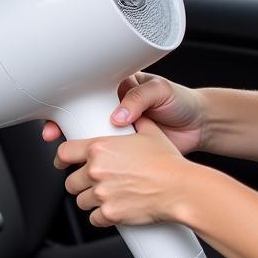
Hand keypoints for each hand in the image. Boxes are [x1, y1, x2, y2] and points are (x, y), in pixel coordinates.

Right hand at [41, 73, 205, 153]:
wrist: (201, 126)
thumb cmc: (182, 103)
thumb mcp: (161, 91)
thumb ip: (139, 98)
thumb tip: (117, 116)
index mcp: (117, 91)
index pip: (83, 95)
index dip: (65, 106)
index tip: (55, 118)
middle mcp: (113, 111)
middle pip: (79, 121)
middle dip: (64, 130)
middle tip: (55, 137)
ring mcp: (118, 134)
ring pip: (89, 142)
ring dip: (77, 150)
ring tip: (69, 155)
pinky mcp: (126, 153)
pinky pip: (106, 158)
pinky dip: (97, 163)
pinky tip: (90, 167)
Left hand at [54, 118, 192, 227]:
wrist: (182, 189)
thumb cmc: (168, 163)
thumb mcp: (150, 133)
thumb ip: (135, 123)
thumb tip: (131, 117)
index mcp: (99, 148)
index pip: (64, 152)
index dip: (61, 159)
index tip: (61, 163)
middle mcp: (96, 170)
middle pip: (71, 181)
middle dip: (81, 184)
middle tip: (95, 184)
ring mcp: (101, 193)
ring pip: (81, 201)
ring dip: (91, 200)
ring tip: (108, 197)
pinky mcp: (109, 213)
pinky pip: (94, 219)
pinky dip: (101, 217)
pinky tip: (112, 211)